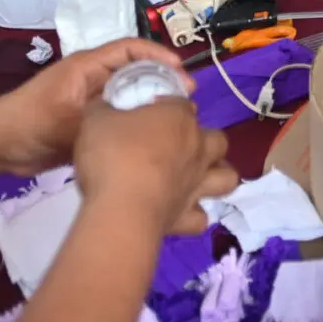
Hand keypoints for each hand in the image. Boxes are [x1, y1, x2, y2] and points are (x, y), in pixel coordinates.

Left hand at [0, 38, 191, 176]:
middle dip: (163, 81)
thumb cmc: (31, 123)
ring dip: (152, 102)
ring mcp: (93, 100)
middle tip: (187, 102)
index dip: (158, 56)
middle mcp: (94, 78)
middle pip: (136, 70)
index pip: (131, 48)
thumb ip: (105, 116)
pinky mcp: (91, 121)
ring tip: (177, 120)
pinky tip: (154, 137)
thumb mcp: (69, 119)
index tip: (181, 74)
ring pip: (132, 94)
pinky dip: (138, 121)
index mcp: (88, 66)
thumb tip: (145, 119)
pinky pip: (122, 115)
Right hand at [75, 97, 236, 236]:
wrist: (120, 209)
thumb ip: (103, 109)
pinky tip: (180, 211)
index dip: (167, 106)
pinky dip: (194, 214)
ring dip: (216, 175)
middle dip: (205, 140)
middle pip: (218, 139)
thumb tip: (104, 105)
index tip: (149, 113)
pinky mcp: (187, 217)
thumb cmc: (111, 155)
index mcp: (177, 118)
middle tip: (179, 145)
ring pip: (227, 176)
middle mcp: (196, 149)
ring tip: (197, 177)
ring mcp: (197, 184)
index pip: (182, 104)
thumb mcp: (96, 120)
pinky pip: (201, 217)